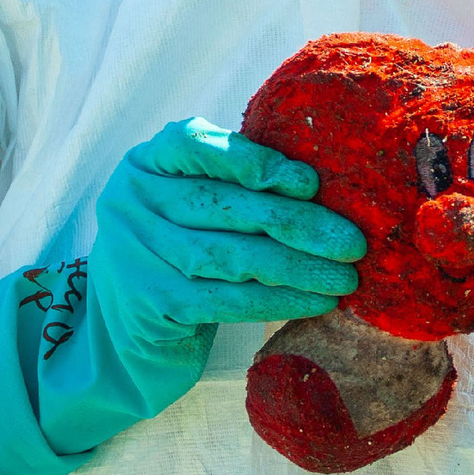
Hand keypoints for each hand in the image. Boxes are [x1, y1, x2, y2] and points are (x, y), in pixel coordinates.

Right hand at [0, 118, 364, 474]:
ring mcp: (136, 253)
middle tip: (352, 242)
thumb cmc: (178, 251)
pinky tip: (316, 302)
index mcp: (146, 162)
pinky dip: (278, 300)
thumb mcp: (190, 203)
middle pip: (225, 206)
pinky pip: (228, 299)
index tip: (310, 184)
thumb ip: (233, 183)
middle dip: (298, 224)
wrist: (122, 332)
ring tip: (344, 277)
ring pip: (231, 256)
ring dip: (297, 268)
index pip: (194, 143)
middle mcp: (131, 200)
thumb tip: (322, 187)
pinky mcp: (152, 302)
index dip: (255, 160)